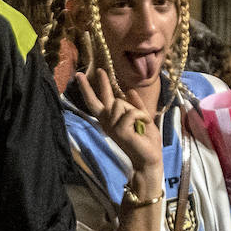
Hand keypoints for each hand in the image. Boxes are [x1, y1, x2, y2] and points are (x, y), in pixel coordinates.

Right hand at [75, 68, 162, 184]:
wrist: (149, 160)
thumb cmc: (147, 142)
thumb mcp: (143, 118)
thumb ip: (136, 106)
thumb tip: (129, 90)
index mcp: (112, 119)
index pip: (99, 100)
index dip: (91, 87)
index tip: (81, 75)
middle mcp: (107, 122)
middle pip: (94, 101)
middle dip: (91, 85)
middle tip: (88, 71)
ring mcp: (111, 126)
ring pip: (119, 103)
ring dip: (136, 110)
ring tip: (142, 122)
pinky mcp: (119, 130)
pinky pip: (131, 112)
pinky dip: (142, 116)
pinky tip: (144, 125)